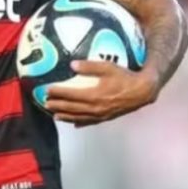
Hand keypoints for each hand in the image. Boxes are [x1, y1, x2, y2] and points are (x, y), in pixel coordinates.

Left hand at [43, 60, 158, 126]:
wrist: (142, 92)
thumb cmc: (125, 77)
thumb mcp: (108, 67)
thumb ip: (89, 66)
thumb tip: (72, 64)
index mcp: (93, 95)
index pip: (71, 95)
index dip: (58, 93)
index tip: (47, 90)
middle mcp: (95, 108)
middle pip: (72, 108)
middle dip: (58, 106)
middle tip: (46, 104)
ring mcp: (100, 114)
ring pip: (79, 117)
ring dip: (66, 117)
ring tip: (55, 116)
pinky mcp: (106, 118)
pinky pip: (90, 122)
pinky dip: (81, 123)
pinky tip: (75, 124)